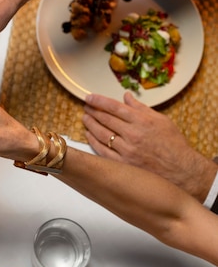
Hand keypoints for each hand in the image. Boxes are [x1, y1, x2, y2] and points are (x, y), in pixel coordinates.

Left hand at [83, 92, 217, 200]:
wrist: (182, 170)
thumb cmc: (173, 144)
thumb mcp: (161, 120)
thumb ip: (141, 108)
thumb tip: (126, 96)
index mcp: (142, 121)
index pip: (114, 107)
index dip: (99, 101)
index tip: (89, 97)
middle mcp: (132, 135)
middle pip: (105, 119)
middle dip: (92, 110)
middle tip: (86, 106)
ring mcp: (126, 150)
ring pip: (101, 134)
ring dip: (90, 124)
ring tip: (85, 118)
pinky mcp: (123, 163)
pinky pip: (102, 150)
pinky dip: (93, 141)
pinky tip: (88, 134)